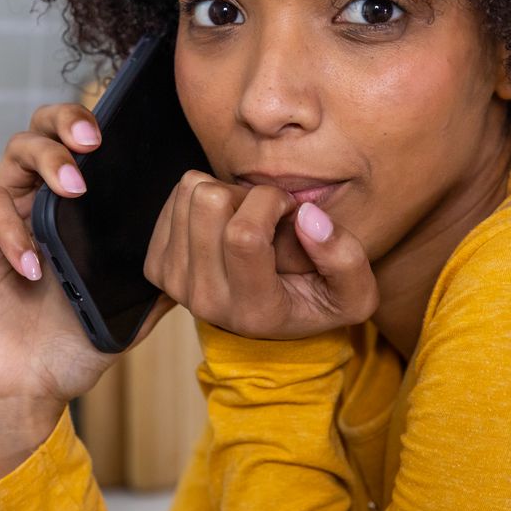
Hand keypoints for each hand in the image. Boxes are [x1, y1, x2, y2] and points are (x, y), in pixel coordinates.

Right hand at [0, 103, 168, 488]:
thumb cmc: (70, 350)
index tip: (124, 136)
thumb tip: (204, 249)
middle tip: (92, 142)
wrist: (20, 395)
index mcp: (75, 211)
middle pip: (44, 129)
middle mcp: (38, 202)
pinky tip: (32, 265)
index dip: (99, 126)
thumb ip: (159, 279)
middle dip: (68, 120)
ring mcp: (3, 215)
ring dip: (47, 159)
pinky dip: (12, 229)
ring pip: (16, 152)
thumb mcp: (128, 311)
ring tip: (74, 189)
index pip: (84, 148)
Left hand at [143, 171, 379, 339]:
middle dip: (246, 193)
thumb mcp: (354, 294)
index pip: (243, 234)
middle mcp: (208, 303)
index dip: (270, 202)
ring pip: (190, 193)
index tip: (288, 208)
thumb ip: (346, 258)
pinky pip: (175, 197)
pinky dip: (203, 199)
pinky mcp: (156, 268)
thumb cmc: (315, 298)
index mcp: (255, 311)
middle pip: (208, 203)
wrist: (270, 317)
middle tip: (265, 214)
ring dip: (226, 194)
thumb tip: (307, 217)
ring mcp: (176, 286)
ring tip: (245, 220)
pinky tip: (223, 224)